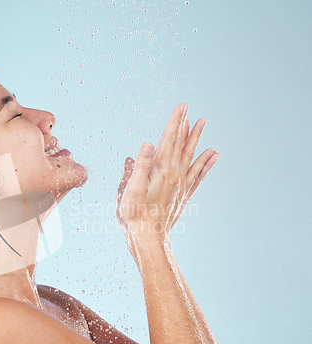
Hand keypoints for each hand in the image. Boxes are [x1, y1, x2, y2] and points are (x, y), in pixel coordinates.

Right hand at [116, 103, 219, 236]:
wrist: (149, 237)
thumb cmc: (135, 214)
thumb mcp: (130, 189)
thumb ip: (140, 166)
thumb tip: (148, 144)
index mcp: (160, 170)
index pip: (169, 140)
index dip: (175, 122)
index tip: (182, 106)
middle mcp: (174, 174)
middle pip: (182, 145)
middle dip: (185, 125)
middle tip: (190, 109)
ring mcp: (181, 184)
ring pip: (191, 156)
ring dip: (196, 139)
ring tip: (202, 124)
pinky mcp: (183, 194)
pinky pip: (199, 174)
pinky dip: (206, 163)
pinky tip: (213, 155)